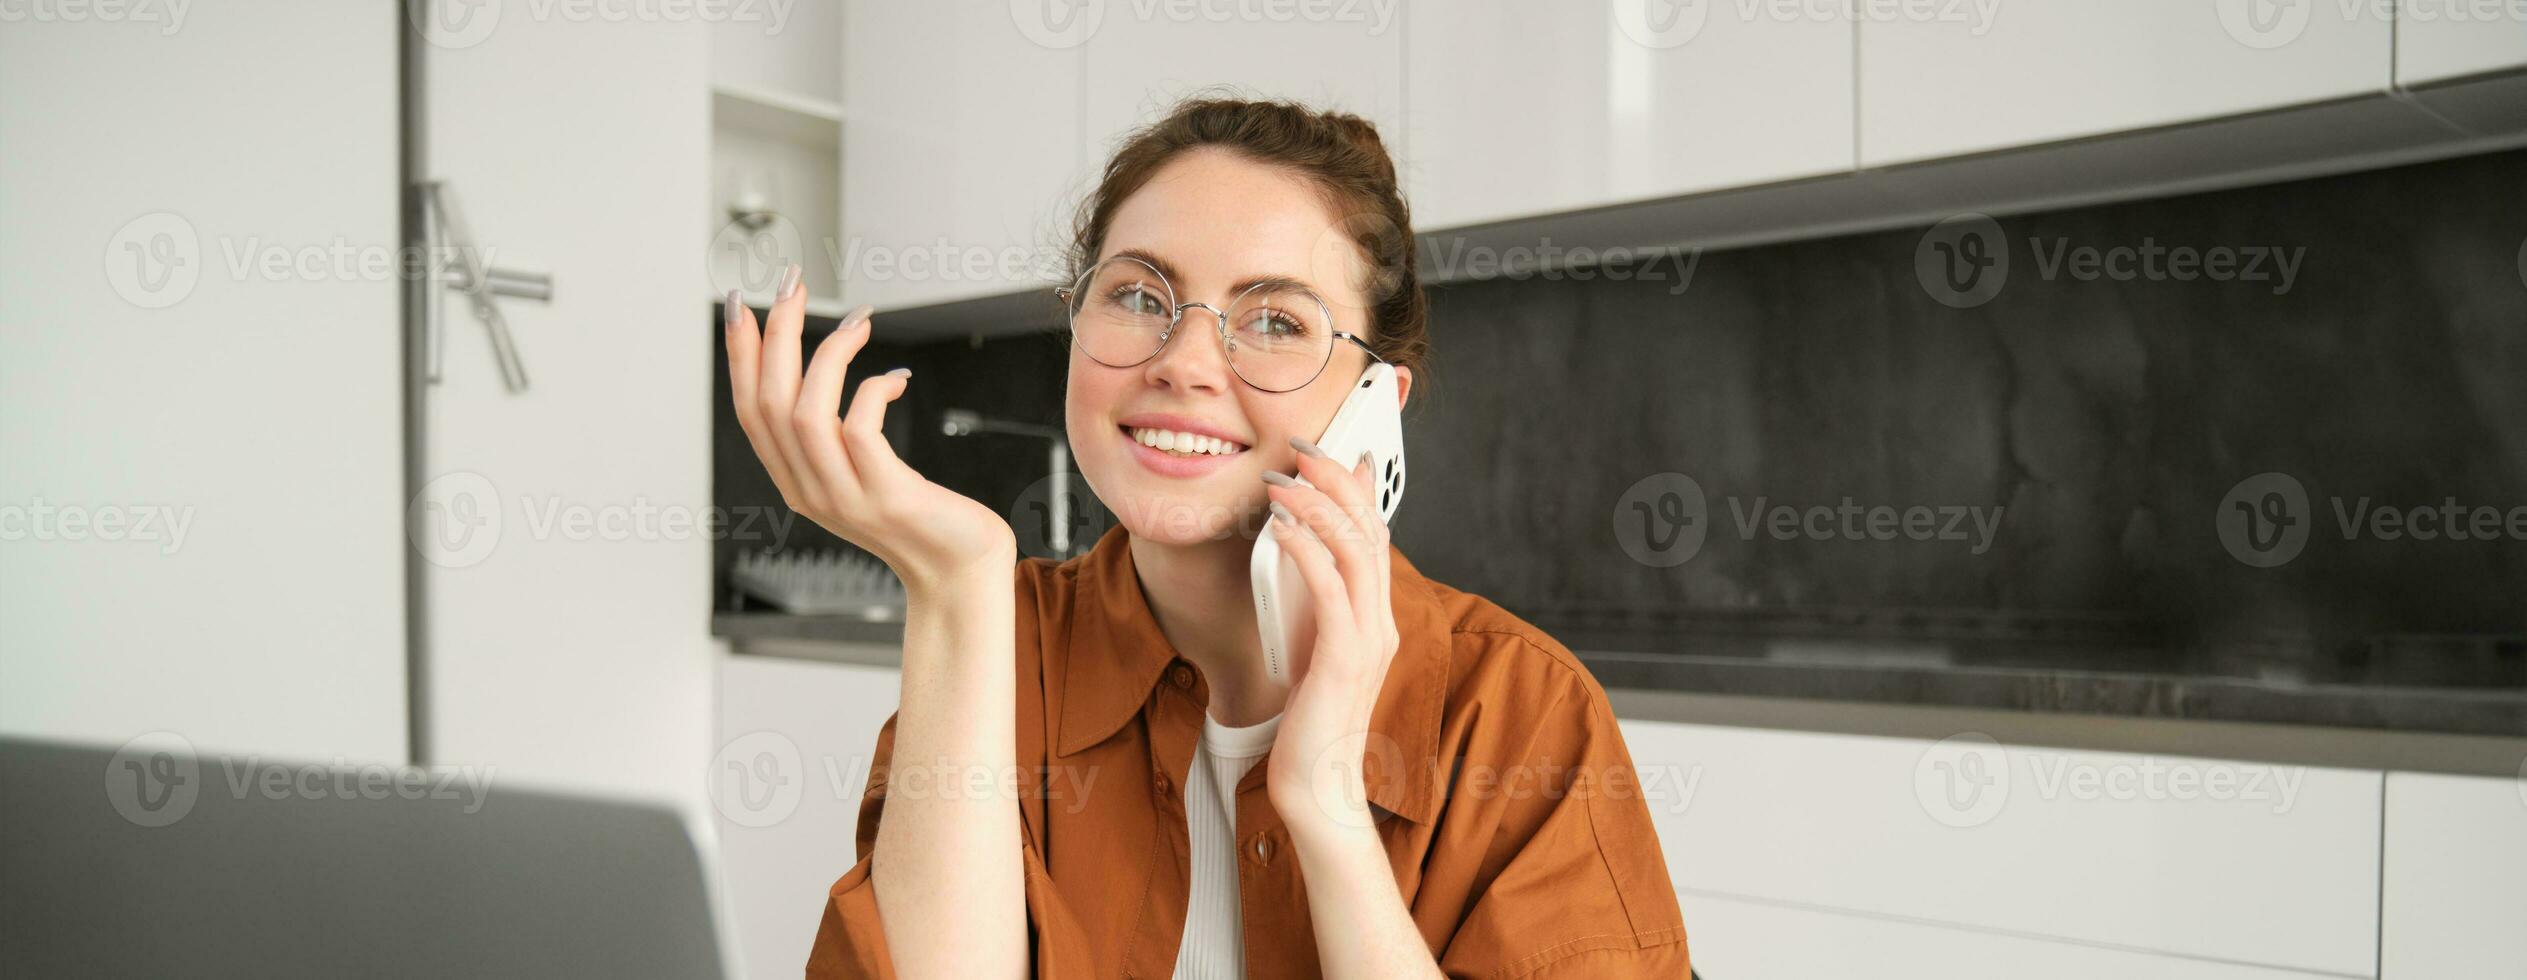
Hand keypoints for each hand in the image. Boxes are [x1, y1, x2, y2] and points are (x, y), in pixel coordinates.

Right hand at [723, 266, 1015, 594]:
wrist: (960, 573)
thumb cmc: (920, 516)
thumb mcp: (860, 473)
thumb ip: (833, 435)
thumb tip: (826, 366)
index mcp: (794, 482)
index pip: (749, 410)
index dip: (740, 355)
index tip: (740, 303)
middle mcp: (808, 490)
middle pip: (770, 401)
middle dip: (776, 334)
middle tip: (791, 284)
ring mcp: (843, 497)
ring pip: (805, 412)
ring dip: (827, 353)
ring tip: (858, 321)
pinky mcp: (886, 496)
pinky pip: (859, 429)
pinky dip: (872, 390)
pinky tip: (894, 377)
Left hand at [1260, 442, 1400, 843]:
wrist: (1318, 787)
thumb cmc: (1309, 724)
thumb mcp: (1314, 652)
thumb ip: (1316, 608)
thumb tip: (1300, 558)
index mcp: (1377, 619)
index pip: (1377, 538)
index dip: (1360, 489)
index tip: (1336, 452)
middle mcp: (1381, 622)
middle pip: (1371, 531)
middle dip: (1338, 480)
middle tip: (1304, 448)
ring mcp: (1368, 639)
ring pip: (1355, 550)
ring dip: (1317, 506)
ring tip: (1284, 481)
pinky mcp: (1344, 658)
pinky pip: (1330, 589)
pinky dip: (1306, 550)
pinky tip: (1280, 529)